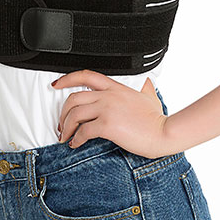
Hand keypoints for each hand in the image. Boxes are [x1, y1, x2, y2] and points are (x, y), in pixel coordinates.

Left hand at [52, 69, 172, 158]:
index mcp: (116, 87)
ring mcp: (107, 109)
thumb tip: (146, 86)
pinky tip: (76, 144)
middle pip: (73, 97)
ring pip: (74, 114)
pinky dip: (75, 139)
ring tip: (65, 137)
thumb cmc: (157, 118)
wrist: (164, 132)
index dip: (67, 79)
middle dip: (63, 112)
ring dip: (66, 127)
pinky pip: (82, 131)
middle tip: (62, 124)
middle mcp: (108, 95)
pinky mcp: (107, 125)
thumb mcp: (148, 96)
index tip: (56, 84)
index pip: (86, 76)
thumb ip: (142, 89)